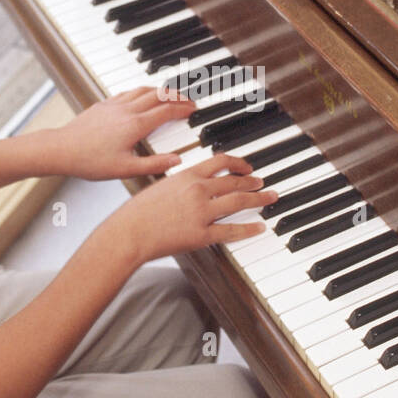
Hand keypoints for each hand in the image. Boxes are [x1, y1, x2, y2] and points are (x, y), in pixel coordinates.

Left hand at [47, 87, 195, 180]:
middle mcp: (127, 110)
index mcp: (135, 125)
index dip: (184, 109)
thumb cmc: (90, 161)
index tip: (194, 109)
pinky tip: (141, 96)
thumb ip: (154, 164)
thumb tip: (177, 160)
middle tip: (188, 100)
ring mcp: (114, 105)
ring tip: (170, 95)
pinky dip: (141, 91)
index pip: (167, 111)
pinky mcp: (103, 105)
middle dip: (177, 96)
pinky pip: (128, 92)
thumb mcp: (125, 169)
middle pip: (159, 95)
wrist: (61, 149)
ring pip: (143, 89)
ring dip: (160, 90)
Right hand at [102, 153, 276, 264]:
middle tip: (263, 183)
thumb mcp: (160, 186)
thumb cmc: (138, 212)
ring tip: (269, 198)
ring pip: (238, 202)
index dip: (238, 163)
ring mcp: (201, 213)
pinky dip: (248, 228)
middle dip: (253, 181)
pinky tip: (260, 227)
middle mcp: (197, 190)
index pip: (220, 162)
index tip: (247, 166)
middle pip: (234, 182)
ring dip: (258, 199)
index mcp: (187, 176)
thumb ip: (181, 183)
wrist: (128, 233)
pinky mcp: (201, 235)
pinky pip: (231, 230)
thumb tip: (195, 181)